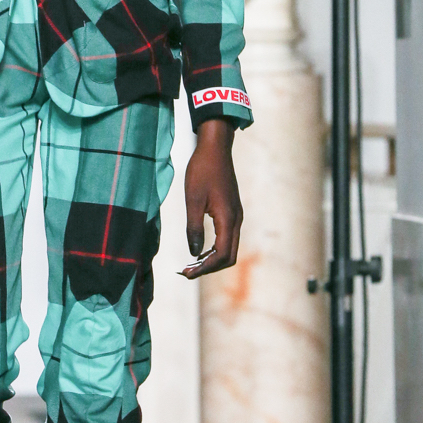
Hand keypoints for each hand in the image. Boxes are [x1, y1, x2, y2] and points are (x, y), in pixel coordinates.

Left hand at [181, 118, 242, 278]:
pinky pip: (227, 238)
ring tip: (191, 263)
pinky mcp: (232, 211)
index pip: (221, 255)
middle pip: (229, 257)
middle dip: (209, 268)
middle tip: (187, 272)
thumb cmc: (202, 170)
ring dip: (212, 259)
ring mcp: (236, 215)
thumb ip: (193, 228)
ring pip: (229, 248)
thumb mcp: (192, 199)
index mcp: (227, 218)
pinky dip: (215, 249)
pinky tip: (200, 249)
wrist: (215, 148)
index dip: (204, 268)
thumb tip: (194, 253)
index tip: (186, 273)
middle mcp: (236, 220)